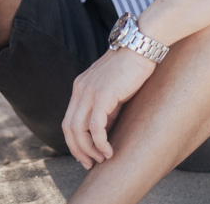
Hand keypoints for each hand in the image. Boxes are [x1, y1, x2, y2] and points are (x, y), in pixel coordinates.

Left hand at [62, 47, 155, 168]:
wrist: (141, 44)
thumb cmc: (132, 67)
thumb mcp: (114, 90)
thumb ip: (106, 108)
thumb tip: (103, 130)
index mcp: (80, 87)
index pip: (68, 120)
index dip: (75, 141)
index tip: (86, 155)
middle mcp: (80, 89)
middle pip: (69, 128)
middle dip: (78, 150)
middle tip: (90, 164)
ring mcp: (90, 91)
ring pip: (79, 129)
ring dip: (88, 150)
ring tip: (101, 159)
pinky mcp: (103, 95)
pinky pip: (96, 127)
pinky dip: (100, 143)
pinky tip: (109, 151)